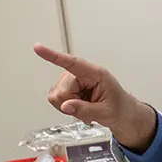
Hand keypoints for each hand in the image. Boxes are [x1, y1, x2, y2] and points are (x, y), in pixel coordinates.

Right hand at [34, 44, 157, 150]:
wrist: (123, 114)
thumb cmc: (119, 108)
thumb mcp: (106, 112)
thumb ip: (85, 109)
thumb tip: (66, 106)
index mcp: (95, 74)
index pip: (72, 63)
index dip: (54, 56)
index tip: (38, 48)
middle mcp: (81, 75)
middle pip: (61, 90)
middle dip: (71, 105)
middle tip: (88, 112)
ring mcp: (73, 81)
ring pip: (57, 96)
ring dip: (70, 107)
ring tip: (87, 110)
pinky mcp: (68, 88)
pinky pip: (57, 100)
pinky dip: (68, 108)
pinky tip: (81, 109)